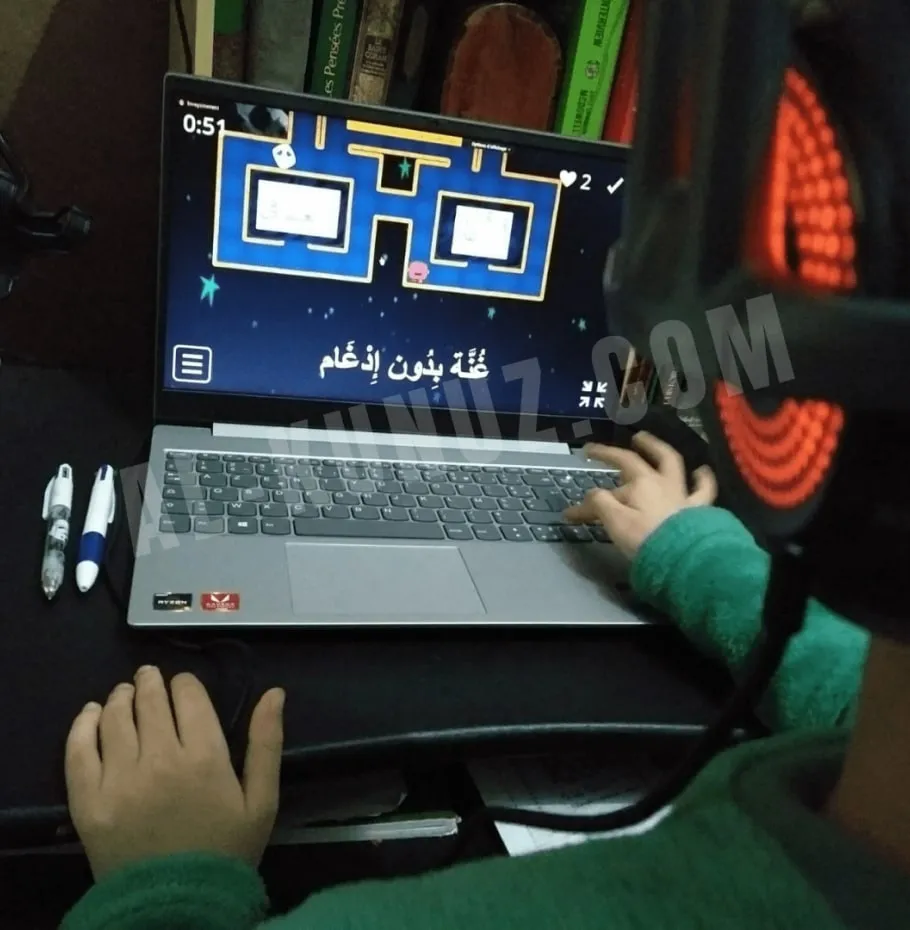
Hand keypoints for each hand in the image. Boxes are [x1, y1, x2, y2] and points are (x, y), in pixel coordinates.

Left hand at [65, 667, 283, 880]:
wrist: (178, 908)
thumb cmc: (226, 852)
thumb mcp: (261, 801)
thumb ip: (267, 743)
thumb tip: (275, 692)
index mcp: (205, 757)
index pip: (188, 696)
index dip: (184, 683)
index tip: (183, 686)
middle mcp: (160, 760)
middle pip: (149, 700)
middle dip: (151, 682)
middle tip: (149, 677)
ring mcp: (119, 780)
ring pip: (115, 717)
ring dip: (121, 696)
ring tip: (124, 693)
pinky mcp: (87, 802)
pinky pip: (79, 749)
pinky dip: (83, 724)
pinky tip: (91, 714)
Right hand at [566, 431, 716, 559]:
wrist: (683, 558)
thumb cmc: (645, 539)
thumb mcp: (615, 522)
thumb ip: (600, 504)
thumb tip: (592, 495)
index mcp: (639, 484)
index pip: (609, 482)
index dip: (592, 481)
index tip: (578, 477)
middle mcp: (660, 483)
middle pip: (641, 460)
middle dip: (629, 450)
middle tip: (629, 440)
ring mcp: (681, 494)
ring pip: (673, 465)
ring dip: (663, 452)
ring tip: (658, 446)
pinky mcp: (698, 509)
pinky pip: (703, 490)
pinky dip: (703, 480)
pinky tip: (702, 472)